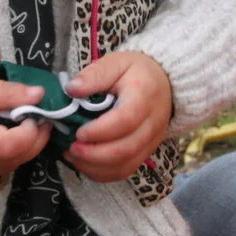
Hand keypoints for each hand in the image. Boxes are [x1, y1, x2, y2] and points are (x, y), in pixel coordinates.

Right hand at [0, 74, 48, 175]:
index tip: (35, 114)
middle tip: (42, 119)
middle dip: (35, 141)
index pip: (7, 145)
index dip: (29, 133)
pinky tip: (14, 137)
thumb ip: (5, 93)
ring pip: (9, 167)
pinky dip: (13, 155)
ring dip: (26, 149)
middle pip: (12, 160)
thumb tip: (38, 95)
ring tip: (30, 126)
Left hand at [65, 52, 173, 184]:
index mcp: (144, 97)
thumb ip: (95, 75)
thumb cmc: (137, 72)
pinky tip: (84, 163)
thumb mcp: (116, 62)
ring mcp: (151, 142)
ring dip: (96, 166)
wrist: (164, 83)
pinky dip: (103, 173)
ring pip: (126, 165)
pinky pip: (125, 171)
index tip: (79, 132)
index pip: (126, 120)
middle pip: (126, 149)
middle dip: (94, 154)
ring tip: (73, 156)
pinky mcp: (145, 153)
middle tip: (71, 148)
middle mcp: (152, 124)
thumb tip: (72, 89)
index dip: (100, 131)